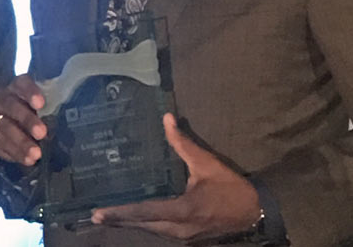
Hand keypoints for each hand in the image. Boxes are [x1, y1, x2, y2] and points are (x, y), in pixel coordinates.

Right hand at [0, 73, 46, 165]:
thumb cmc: (34, 112)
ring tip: (35, 155)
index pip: (22, 83)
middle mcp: (2, 98)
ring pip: (4, 126)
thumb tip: (72, 120)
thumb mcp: (42, 105)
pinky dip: (13, 153)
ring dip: (20, 142)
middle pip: (11, 106)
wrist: (8, 119)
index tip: (40, 103)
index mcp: (17, 86)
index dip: (30, 92)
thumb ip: (52, 107)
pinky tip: (26, 161)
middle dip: (27, 120)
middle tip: (41, 133)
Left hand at [90, 114, 260, 241]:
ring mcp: (184, 236)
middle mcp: (179, 228)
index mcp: (182, 211)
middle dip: (119, 220)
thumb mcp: (207, 163)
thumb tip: (167, 119)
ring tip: (109, 218)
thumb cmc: (231, 187)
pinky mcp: (189, 238)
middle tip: (95, 216)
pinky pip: (161, 232)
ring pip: (151, 231)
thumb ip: (183, 143)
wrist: (257, 212)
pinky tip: (135, 220)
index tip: (99, 213)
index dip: (120, 212)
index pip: (144, 212)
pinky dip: (146, 225)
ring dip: (131, 224)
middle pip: (143, 225)